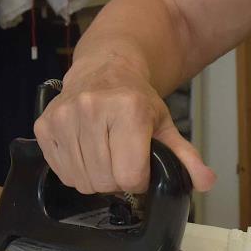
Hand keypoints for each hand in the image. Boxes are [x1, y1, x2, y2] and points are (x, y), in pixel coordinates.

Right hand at [34, 67, 214, 194]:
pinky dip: (75, 171)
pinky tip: (86, 151)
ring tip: (104, 154)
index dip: (139, 179)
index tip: (140, 165)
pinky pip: (60, 172)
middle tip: (121, 159)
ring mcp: (64, 117)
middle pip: (105, 182)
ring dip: (95, 178)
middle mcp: (92, 109)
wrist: (105, 68)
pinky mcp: (45, 125)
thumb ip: (185, 156)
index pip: (130, 176)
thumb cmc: (136, 99)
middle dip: (117, 180)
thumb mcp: (164, 124)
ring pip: (81, 182)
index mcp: (128, 109)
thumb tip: (206, 182)